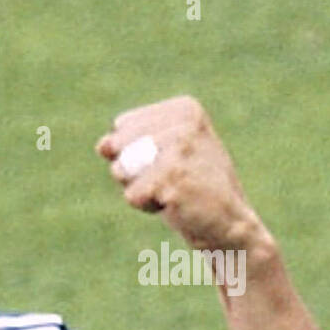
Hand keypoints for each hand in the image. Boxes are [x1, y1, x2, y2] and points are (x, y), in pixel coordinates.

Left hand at [95, 96, 270, 252]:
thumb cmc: (190, 187)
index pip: (122, 126)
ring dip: (138, 189)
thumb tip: (102, 145)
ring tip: (172, 191)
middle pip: (118, 146)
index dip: (134, 151)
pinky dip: (146, 206)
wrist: (227, 221)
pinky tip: (174, 204)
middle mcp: (183, 121)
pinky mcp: (172, 177)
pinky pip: (131, 195)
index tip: (169, 162)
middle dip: (133, 171)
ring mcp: (179, 148)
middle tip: (170, 179)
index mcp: (184, 108)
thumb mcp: (160, 156)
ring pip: (121, 170)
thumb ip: (127, 143)